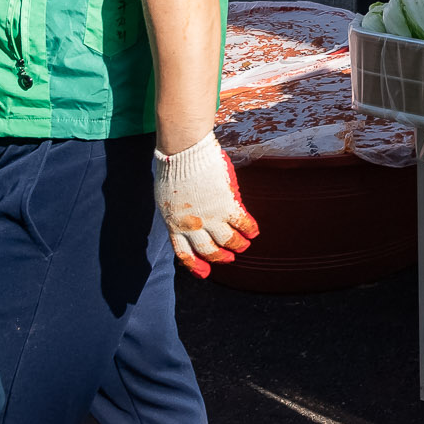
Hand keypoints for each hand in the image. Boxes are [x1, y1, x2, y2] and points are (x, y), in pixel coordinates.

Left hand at [154, 132, 258, 278]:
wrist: (184, 151)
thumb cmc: (173, 166)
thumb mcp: (169, 197)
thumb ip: (179, 211)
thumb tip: (188, 217)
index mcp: (174, 223)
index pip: (184, 253)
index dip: (196, 265)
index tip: (206, 273)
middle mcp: (192, 225)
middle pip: (209, 250)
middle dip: (221, 257)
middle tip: (230, 258)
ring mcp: (210, 216)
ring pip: (228, 241)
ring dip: (238, 244)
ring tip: (245, 244)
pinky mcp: (227, 205)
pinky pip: (242, 223)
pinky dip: (250, 229)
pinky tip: (254, 231)